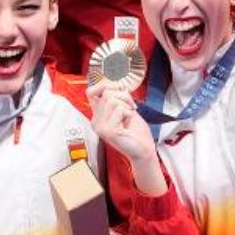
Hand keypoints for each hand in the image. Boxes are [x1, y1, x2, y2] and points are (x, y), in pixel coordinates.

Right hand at [87, 81, 167, 195]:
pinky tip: (129, 124)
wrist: (144, 151)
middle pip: (106, 92)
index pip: (91, 91)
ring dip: (127, 104)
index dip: (104, 85)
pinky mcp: (108, 131)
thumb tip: (115, 84)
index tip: (119, 89)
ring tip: (130, 116)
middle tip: (131, 107)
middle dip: (124, 95)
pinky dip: (129, 113)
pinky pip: (120, 109)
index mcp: (98, 116)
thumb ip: (116, 98)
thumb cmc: (136, 132)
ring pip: (112, 99)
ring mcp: (100, 127)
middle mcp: (96, 121)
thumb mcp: (125, 109)